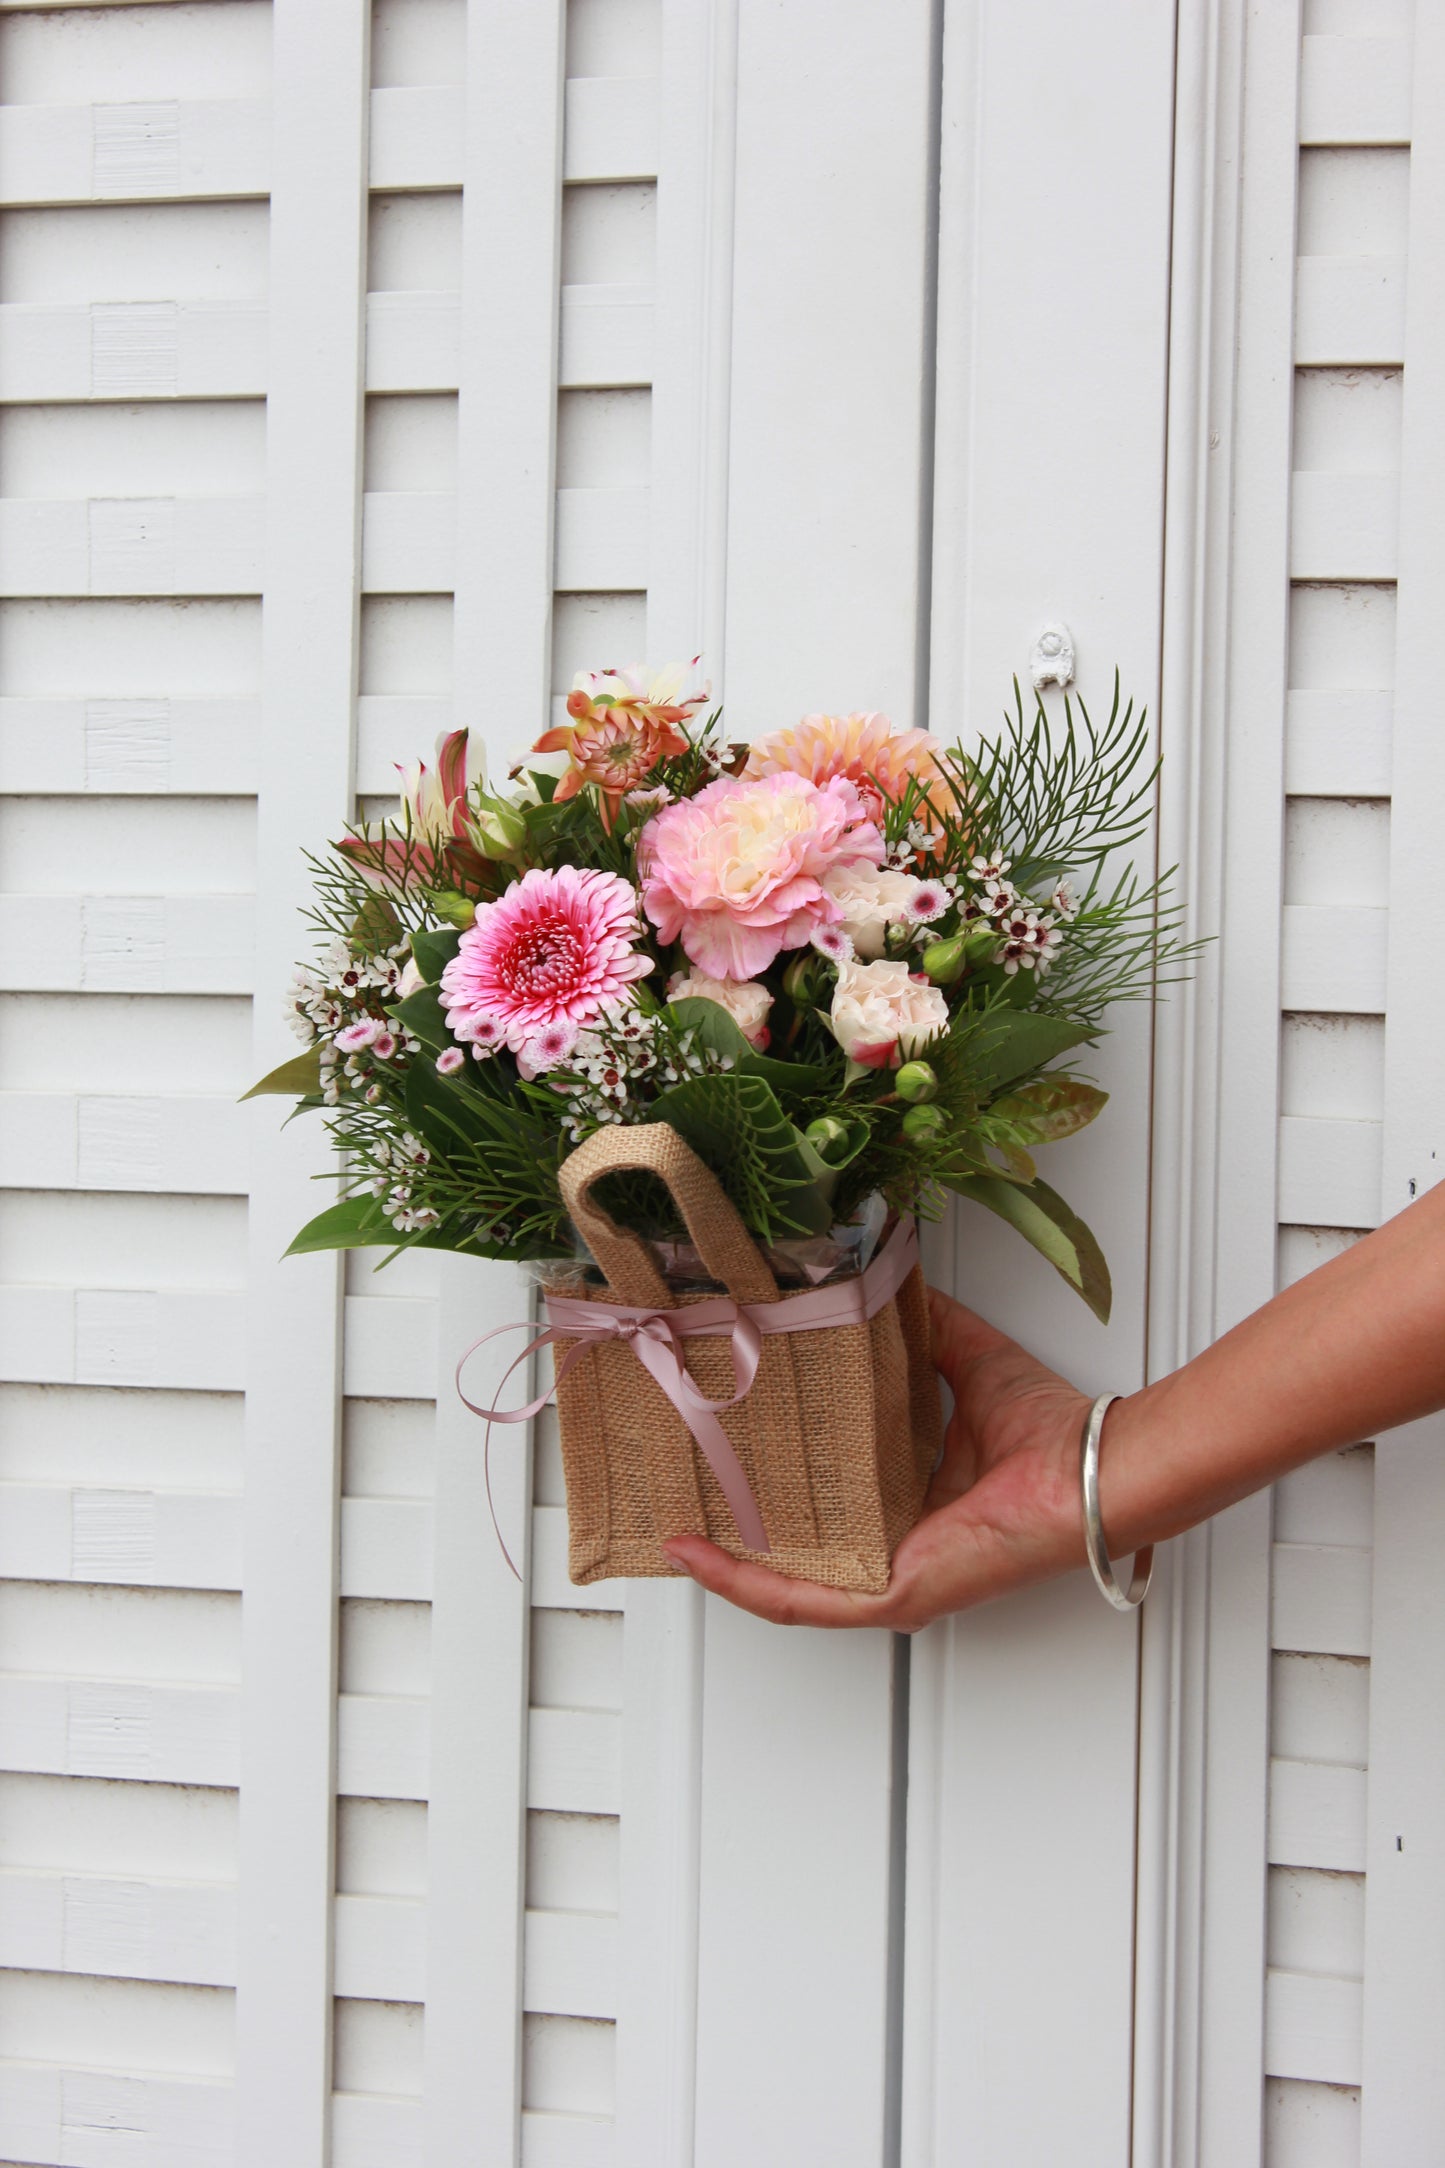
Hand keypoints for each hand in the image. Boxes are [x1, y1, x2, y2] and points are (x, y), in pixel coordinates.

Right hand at [662, 1285, 1091, 1629]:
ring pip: (785, 1580)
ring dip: (723, 1558)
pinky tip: (698, 1556)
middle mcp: (897, 1545)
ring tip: (669, 1526)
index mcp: (914, 1498)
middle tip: (680, 1482)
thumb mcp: (969, 1361)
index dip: (773, 1474)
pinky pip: (800, 1602)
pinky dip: (743, 1581)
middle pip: (796, 1543)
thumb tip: (886, 1280)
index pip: (827, 1499)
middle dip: (734, 1518)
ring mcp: (890, 1578)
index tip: (724, 1442)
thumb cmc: (1052, 1431)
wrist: (1094, 1468)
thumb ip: (926, 1329)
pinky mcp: (891, 1595)